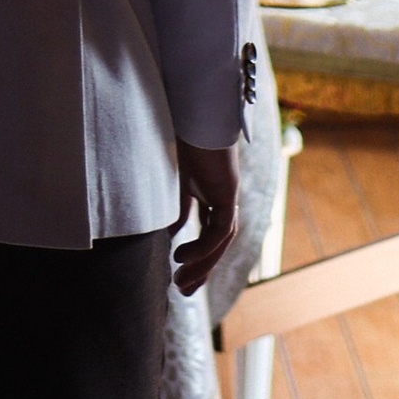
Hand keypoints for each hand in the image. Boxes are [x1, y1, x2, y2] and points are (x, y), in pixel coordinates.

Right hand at [173, 140, 240, 297]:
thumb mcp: (173, 175)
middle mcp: (220, 194)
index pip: (204, 229)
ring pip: (220, 241)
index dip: (194, 253)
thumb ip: (174, 203)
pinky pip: (220, 229)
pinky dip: (203, 246)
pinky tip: (183, 257)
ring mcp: (227, 193)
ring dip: (202, 265)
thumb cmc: (181, 130)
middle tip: (183, 291)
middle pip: (216, 241)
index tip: (178, 272)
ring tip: (181, 281)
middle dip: (201, 269)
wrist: (195, 107)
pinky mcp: (228, 191)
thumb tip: (169, 232)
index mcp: (207, 188)